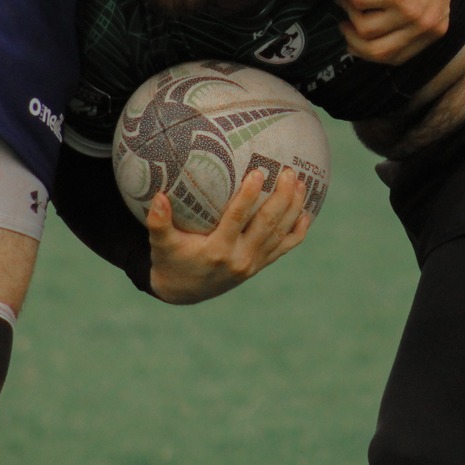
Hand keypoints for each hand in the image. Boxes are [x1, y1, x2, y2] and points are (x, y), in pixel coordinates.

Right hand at [145, 167, 312, 303]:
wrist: (183, 293)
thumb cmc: (171, 261)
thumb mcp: (161, 244)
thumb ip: (158, 222)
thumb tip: (158, 196)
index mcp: (217, 250)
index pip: (237, 219)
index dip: (249, 196)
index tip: (258, 172)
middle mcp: (239, 258)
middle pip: (267, 224)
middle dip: (281, 198)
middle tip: (289, 172)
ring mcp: (253, 264)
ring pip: (280, 234)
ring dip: (293, 209)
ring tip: (301, 184)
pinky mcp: (259, 266)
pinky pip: (283, 248)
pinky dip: (297, 233)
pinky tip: (306, 214)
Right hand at [336, 0, 457, 63]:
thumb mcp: (427, 0)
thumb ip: (407, 22)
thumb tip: (367, 34)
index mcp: (434, 30)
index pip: (395, 57)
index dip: (368, 52)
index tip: (354, 39)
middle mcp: (424, 25)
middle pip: (377, 51)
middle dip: (353, 40)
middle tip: (344, 24)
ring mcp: (409, 11)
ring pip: (363, 27)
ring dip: (347, 9)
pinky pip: (357, 1)